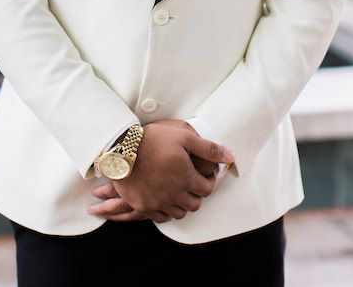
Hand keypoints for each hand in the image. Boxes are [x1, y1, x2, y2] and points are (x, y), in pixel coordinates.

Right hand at [88, 120, 233, 222]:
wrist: (122, 148)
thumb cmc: (153, 140)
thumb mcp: (184, 136)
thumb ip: (208, 148)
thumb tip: (230, 156)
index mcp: (186, 178)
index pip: (206, 189)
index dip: (208, 182)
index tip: (205, 175)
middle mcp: (174, 194)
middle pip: (194, 205)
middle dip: (197, 194)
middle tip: (192, 184)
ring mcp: (158, 202)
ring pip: (179, 213)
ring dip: (182, 204)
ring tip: (179, 192)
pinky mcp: (143, 206)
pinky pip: (161, 217)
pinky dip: (166, 211)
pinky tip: (164, 200)